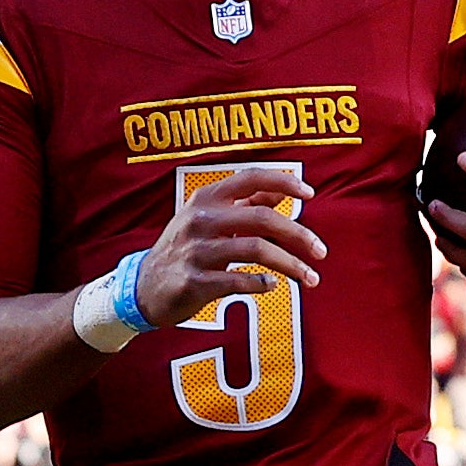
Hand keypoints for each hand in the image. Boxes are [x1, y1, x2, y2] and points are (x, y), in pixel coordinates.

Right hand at [136, 168, 325, 327]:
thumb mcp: (208, 218)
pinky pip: (237, 281)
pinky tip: (272, 286)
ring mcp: (196, 251)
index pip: (251, 178)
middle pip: (261, 218)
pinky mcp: (194, 282)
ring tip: (310, 278)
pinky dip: (261, 284)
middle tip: (321, 252)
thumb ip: (244, 203)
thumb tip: (282, 191)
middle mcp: (201, 219)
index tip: (310, 193)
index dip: (283, 182)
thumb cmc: (185, 249)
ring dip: (290, 265)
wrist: (143, 287)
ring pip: (256, 251)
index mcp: (207, 198)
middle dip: (299, 235)